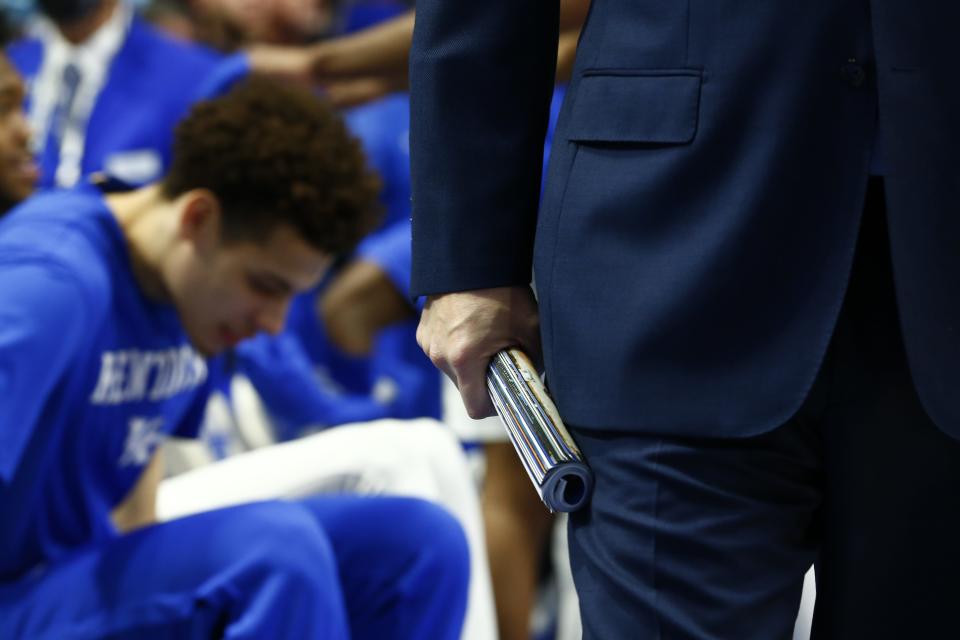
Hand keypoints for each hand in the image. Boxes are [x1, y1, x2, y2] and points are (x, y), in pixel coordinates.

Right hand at [417, 286, 540, 418]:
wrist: (474, 259)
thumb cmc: (504, 293)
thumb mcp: (529, 330)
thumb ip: (532, 364)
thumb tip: (534, 382)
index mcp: (464, 359)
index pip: (475, 408)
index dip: (494, 406)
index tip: (505, 393)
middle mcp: (440, 354)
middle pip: (464, 388)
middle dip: (483, 379)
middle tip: (501, 357)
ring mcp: (428, 343)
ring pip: (452, 370)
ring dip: (468, 363)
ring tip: (484, 337)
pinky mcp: (423, 331)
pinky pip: (442, 351)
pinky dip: (456, 346)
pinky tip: (470, 326)